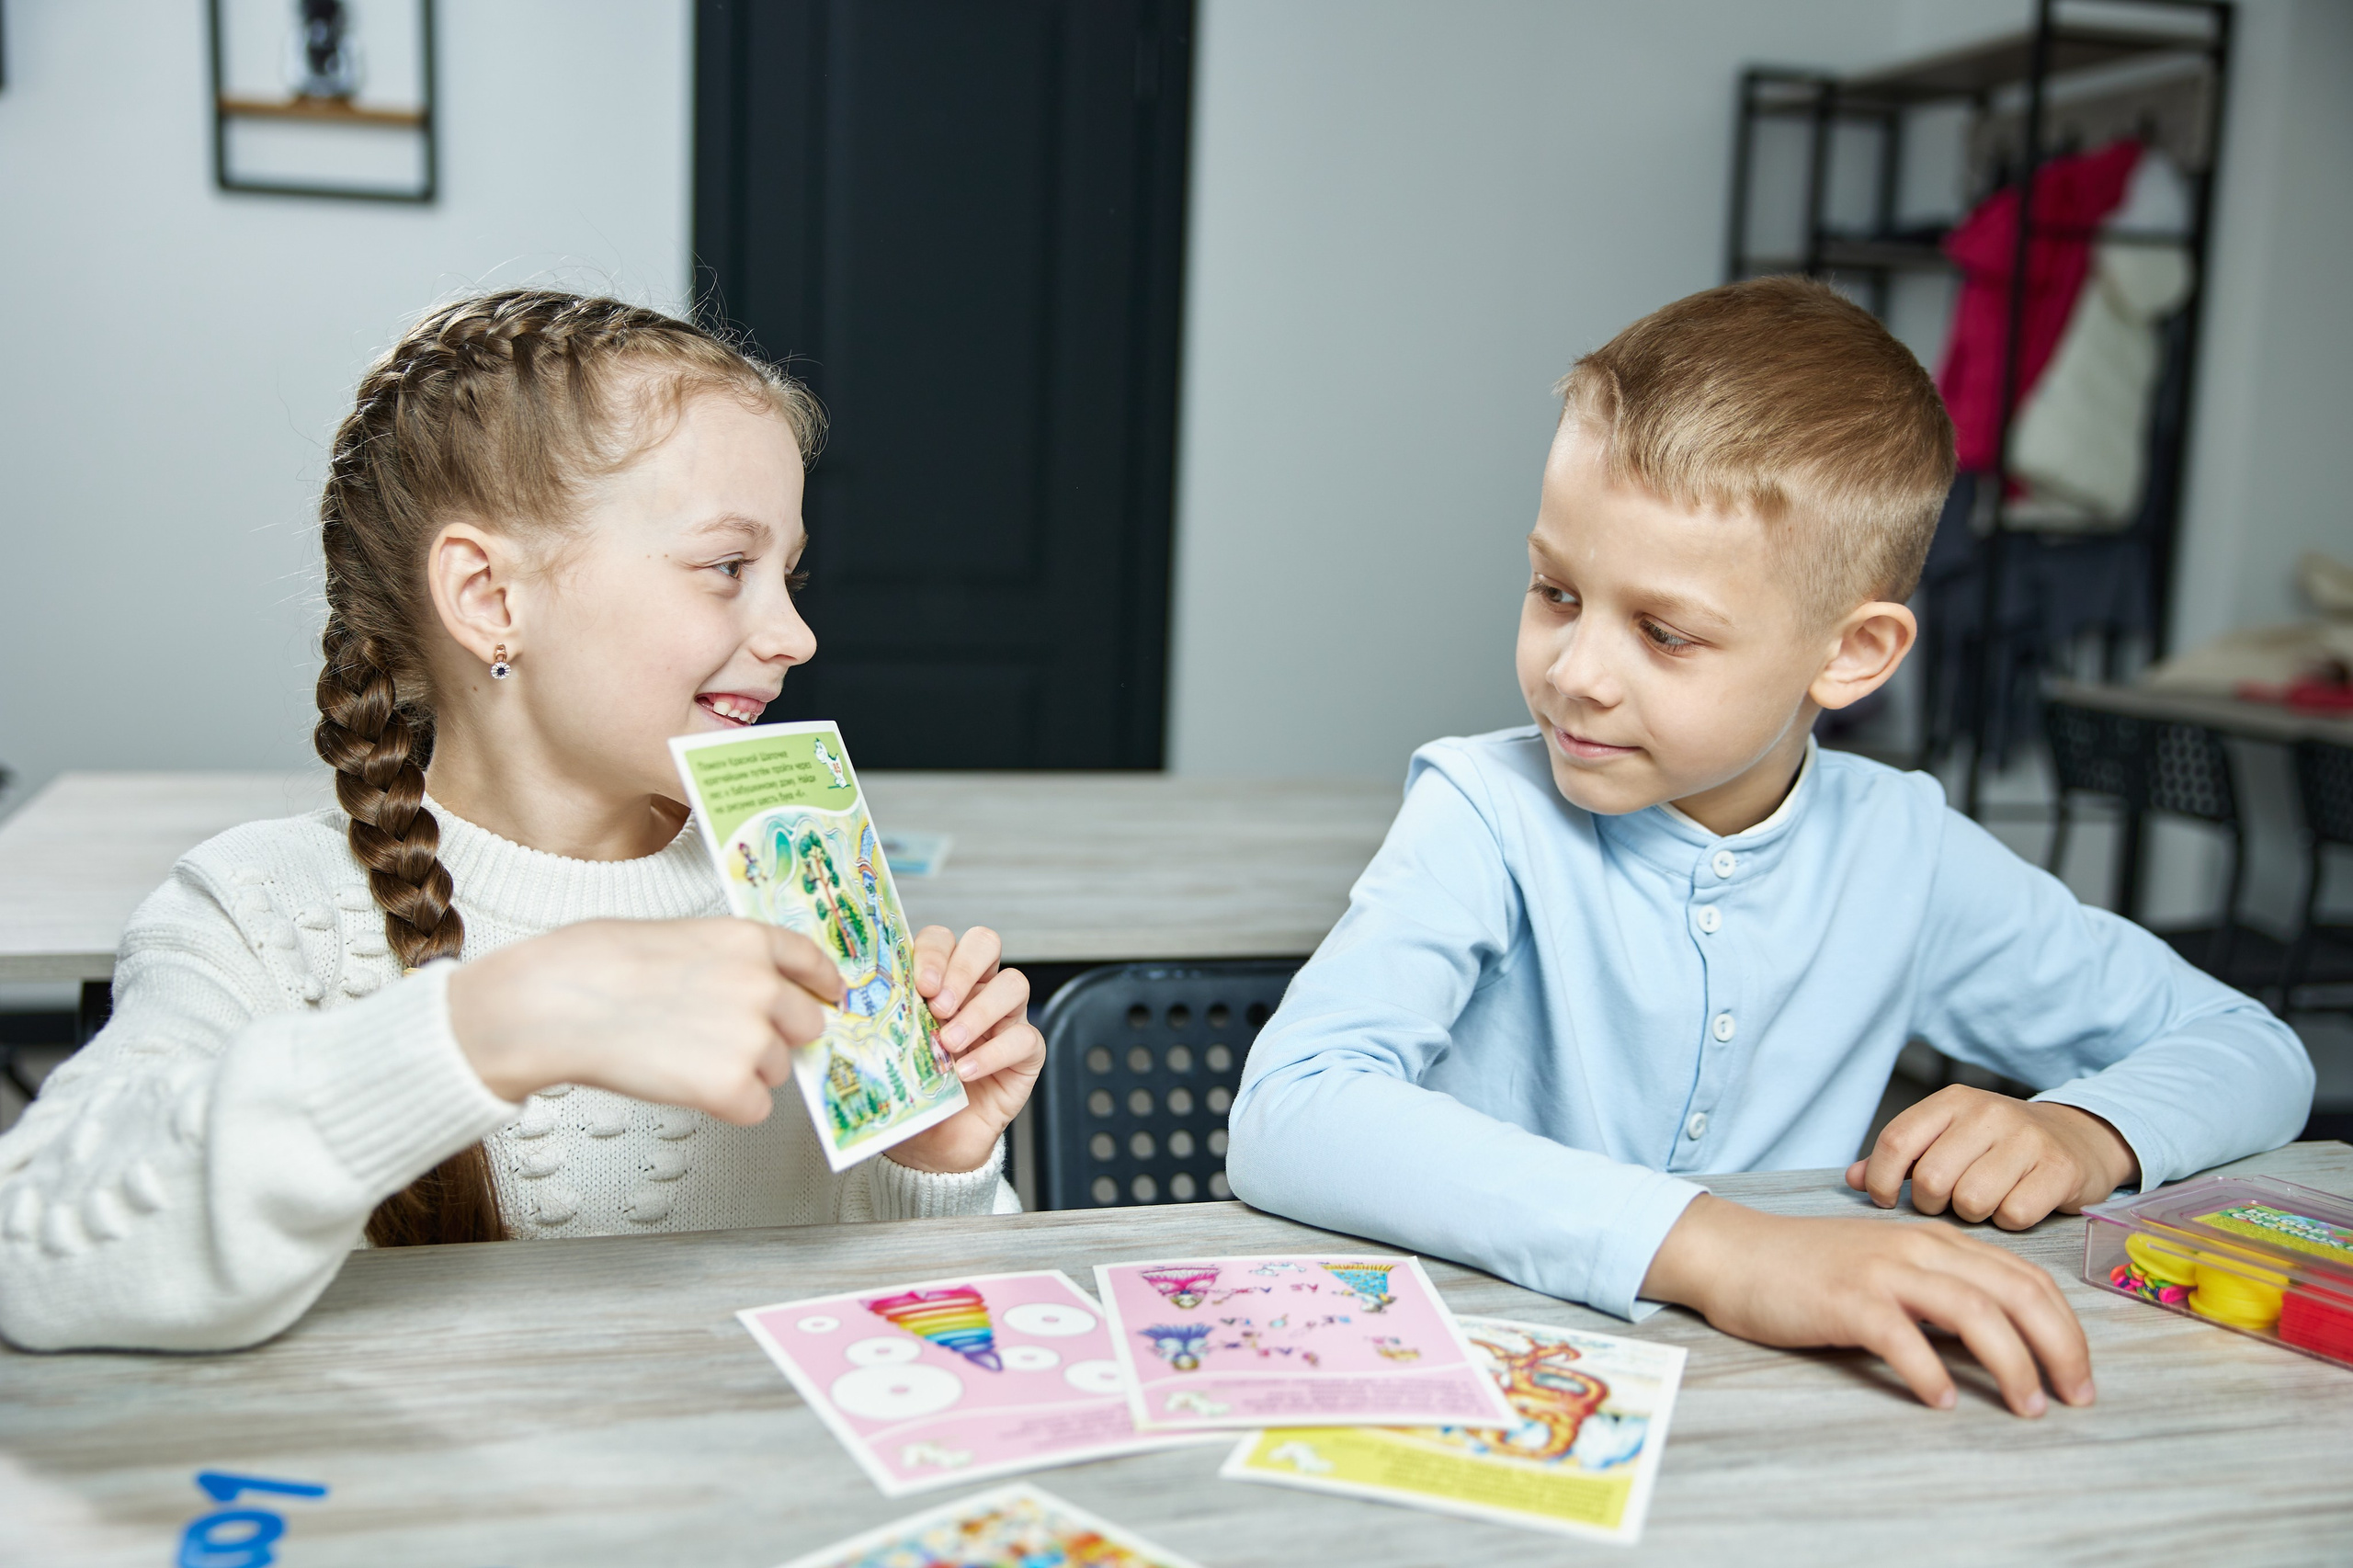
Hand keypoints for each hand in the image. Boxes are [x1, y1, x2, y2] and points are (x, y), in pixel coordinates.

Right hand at [447, 918, 843, 1123]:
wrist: (558, 1002)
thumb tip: (746, 991)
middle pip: (806, 1025)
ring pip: (778, 1069)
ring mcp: (753, 1036)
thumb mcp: (678, 937)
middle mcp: (764, 985)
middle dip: (774, 1037)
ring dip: (744, 1073)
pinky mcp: (733, 1085)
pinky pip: (755, 1108)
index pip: (812, 961)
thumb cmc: (596, 966)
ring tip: (683, 1056)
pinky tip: (684, 1084)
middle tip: (721, 1041)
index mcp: (749, 940)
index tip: (830, 996)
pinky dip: (726, 1107)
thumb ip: (726, 962)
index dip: (823, 983)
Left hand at [887, 925, 1044, 1174]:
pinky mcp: (1025, 1054)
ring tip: (950, 1042)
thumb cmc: (910, 1092)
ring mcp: (1005, 1020)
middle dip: (962, 968)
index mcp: (940, 981)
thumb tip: (858, 1002)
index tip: (920, 983)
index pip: (943, 940)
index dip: (934, 953)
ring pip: (1014, 984)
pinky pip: (1025, 1037)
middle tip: (939, 1005)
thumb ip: (884, 1022)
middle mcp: (976, 991)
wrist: (929, 1146)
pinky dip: (995, 1052)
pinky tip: (966, 1071)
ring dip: (980, 1010)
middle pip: (986, 944)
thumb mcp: (889, 1051)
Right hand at [1641, 1194, 2093, 1415]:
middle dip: (2060, 1348)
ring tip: (2027, 1406)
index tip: (2079, 1374)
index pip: (2026, 1277)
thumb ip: (1937, 1291)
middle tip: (2076, 1396)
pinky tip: (1943, 1401)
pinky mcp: (1846, 1301)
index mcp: (1935, 1242)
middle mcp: (1919, 1249)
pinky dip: (1932, 1374)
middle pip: (2017, 1293)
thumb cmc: (1807, 1269)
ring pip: (1976, 1313)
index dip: (2065, 1327)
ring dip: (2013, 1365)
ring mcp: (1883, 1272)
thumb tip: (1993, 1340)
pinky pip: (1904, 1339)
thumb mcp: (1886, 1267)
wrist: (1733, 1252)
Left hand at [1845, 1086, 2138, 1229]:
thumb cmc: (1997, 1145)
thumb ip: (1898, 1157)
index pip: (1896, 1141)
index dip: (1882, 1179)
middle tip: (1947, 1202)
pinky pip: (2013, 1215)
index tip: (1886, 1200)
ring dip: (1972, 1214)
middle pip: (1931, 1179)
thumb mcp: (1947, 1137)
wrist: (2078, 1137)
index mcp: (1951, 1101)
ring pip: (1971, 1201)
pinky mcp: (2060, 1169)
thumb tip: (1853, 1179)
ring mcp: (2027, 1139)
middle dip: (1932, 1203)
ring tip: (1983, 1202)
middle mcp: (1988, 1112)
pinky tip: (2015, 1206)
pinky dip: (2008, 1221)